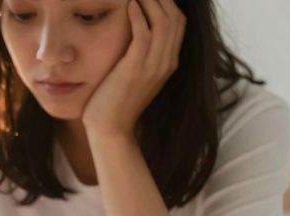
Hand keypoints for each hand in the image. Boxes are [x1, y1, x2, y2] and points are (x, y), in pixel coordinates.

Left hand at [81, 0, 185, 140]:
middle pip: (175, 17)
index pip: (178, 23)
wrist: (110, 129)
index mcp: (169, 63)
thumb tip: (134, 36)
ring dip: (150, 1)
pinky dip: (138, 15)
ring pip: (163, 21)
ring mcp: (154, 66)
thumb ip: (139, 56)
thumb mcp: (134, 75)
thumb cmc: (115, 102)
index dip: (168, 3)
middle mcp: (167, 62)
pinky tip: (129, 5)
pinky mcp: (136, 68)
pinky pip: (143, 33)